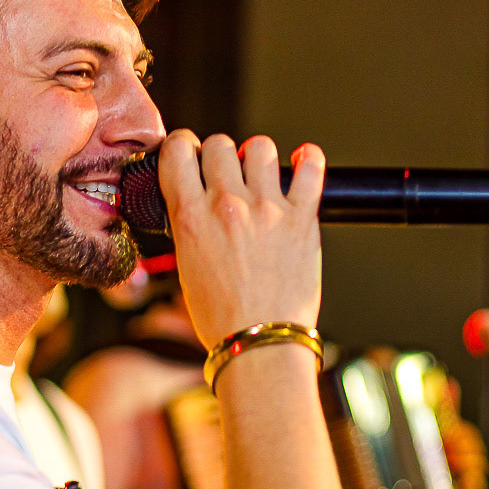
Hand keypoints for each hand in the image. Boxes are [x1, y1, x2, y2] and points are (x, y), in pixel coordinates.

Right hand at [156, 130, 324, 347]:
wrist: (260, 344)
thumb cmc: (222, 317)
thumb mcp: (185, 266)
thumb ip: (189, 226)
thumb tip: (196, 202)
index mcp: (191, 217)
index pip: (177, 150)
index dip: (182, 146)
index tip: (189, 154)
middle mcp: (228, 206)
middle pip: (219, 144)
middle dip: (219, 155)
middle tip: (225, 175)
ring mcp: (267, 209)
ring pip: (260, 147)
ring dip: (258, 158)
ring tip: (260, 177)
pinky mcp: (302, 218)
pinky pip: (311, 168)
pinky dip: (308, 159)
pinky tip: (302, 163)